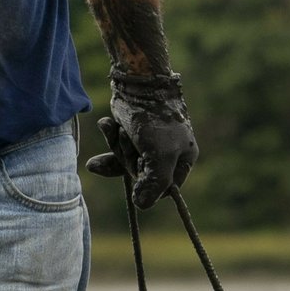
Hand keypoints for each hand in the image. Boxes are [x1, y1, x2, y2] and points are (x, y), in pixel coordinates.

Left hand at [85, 70, 197, 208]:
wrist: (139, 83)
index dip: (148, 185)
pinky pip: (117, 146)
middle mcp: (168, 153)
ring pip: (126, 161)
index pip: (164, 189)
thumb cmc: (155, 120)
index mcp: (184, 159)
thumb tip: (142, 206)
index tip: (141, 170)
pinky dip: (110, 136)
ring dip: (118, 147)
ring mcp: (148, 143)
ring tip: (119, 129)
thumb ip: (154, 184)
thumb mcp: (159, 156)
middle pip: (141, 175)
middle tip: (129, 139)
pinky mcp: (132, 132)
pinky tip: (105, 122)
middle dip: (128, 159)